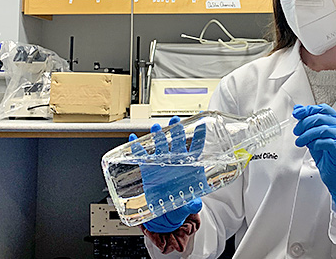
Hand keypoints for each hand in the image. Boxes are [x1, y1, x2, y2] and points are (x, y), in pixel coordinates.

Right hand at [129, 116, 205, 232]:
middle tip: (175, 120)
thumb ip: (192, 205)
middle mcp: (176, 162)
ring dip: (158, 136)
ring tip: (156, 128)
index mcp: (189, 167)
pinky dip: (137, 149)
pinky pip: (142, 157)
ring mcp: (162, 164)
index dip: (199, 137)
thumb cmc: (180, 206)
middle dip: (176, 130)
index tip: (201, 125)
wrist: (165, 215)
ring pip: (161, 146)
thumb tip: (196, 204)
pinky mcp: (149, 170)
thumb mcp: (187, 206)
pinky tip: (134, 140)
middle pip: (177, 142)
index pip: (196, 149)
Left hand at [292, 104, 335, 217]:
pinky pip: (326, 142)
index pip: (322, 109)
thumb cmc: (328, 156)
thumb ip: (308, 124)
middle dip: (304, 124)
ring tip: (300, 141)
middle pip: (320, 118)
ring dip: (307, 135)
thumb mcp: (315, 137)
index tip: (297, 114)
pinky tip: (312, 147)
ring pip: (322, 129)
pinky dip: (316, 143)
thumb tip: (298, 111)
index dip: (308, 110)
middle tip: (297, 131)